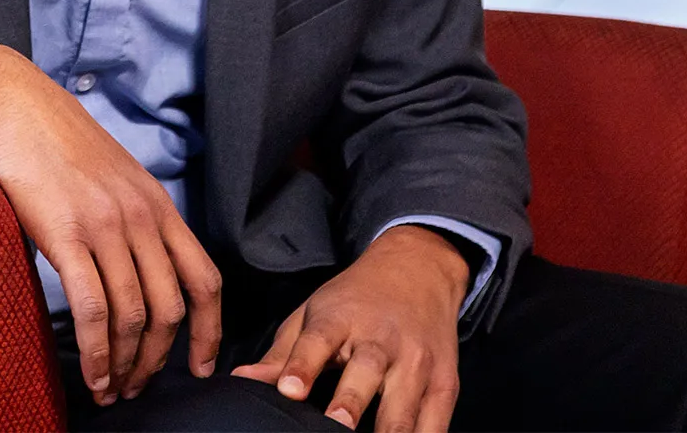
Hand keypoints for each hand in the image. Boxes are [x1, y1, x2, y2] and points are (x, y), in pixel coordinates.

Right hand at [0, 42, 221, 403]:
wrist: (12, 104)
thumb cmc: (54, 142)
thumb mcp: (113, 178)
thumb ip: (130, 219)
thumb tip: (133, 272)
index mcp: (158, 204)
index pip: (204, 278)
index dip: (210, 331)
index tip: (202, 366)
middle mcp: (142, 216)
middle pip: (171, 307)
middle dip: (158, 359)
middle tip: (139, 386)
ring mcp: (106, 225)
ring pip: (134, 314)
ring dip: (125, 364)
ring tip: (110, 389)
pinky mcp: (66, 233)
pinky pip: (93, 308)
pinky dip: (97, 352)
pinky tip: (92, 373)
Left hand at [231, 224, 466, 431]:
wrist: (418, 269)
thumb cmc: (355, 299)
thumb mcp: (313, 312)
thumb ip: (281, 354)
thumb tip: (240, 381)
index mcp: (341, 318)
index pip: (319, 340)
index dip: (303, 365)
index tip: (289, 390)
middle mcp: (381, 339)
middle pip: (365, 372)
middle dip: (350, 402)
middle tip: (336, 423)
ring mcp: (417, 362)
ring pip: (403, 406)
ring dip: (389, 431)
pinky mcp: (446, 383)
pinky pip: (436, 423)